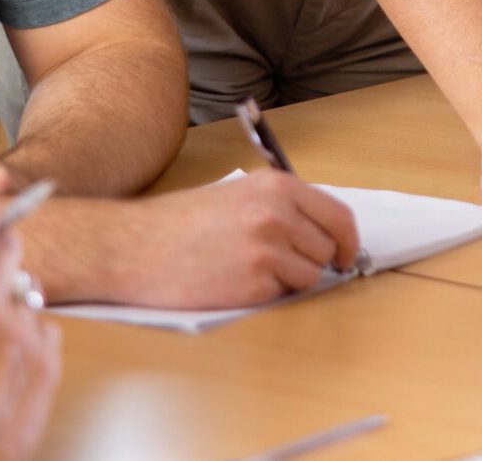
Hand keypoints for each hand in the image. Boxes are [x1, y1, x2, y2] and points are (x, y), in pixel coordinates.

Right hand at [120, 169, 363, 308]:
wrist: (134, 247)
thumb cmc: (181, 224)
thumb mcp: (238, 195)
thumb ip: (282, 207)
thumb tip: (323, 232)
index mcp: (276, 186)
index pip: (338, 215)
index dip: (347, 240)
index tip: (345, 255)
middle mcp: (277, 213)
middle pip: (328, 247)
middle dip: (314, 261)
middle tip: (285, 265)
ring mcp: (267, 249)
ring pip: (311, 275)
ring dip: (290, 279)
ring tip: (251, 270)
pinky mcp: (253, 283)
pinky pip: (284, 295)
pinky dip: (268, 294)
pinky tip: (236, 282)